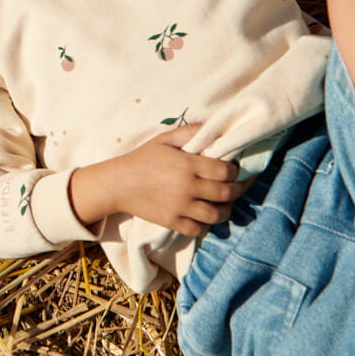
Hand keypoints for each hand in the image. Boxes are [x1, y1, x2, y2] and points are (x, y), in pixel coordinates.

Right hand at [68, 125, 245, 236]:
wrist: (117, 184)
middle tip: (237, 186)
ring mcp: (180, 207)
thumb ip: (190, 132)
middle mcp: (187, 187)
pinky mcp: (172, 222)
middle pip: (226, 193)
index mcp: (187, 164)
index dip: (234, 171)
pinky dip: (206, 224)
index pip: (225, 171)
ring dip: (225, 209)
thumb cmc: (142, 159)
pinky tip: (205, 215)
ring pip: (217, 214)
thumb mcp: (164, 140)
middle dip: (237, 190)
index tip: (233, 170)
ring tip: (224, 204)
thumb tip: (213, 126)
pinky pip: (199, 229)